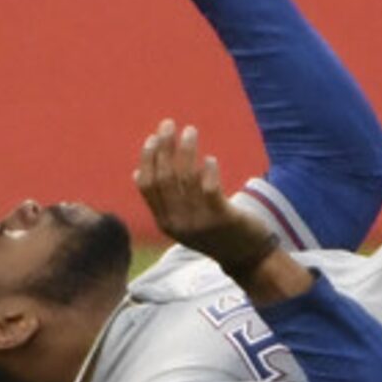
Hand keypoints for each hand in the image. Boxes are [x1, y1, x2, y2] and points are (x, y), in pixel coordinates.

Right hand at [132, 119, 302, 297]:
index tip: (152, 138)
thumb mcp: (181, 221)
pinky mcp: (221, 217)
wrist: (244, 257)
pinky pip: (209, 189)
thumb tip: (137, 172)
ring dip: (186, 151)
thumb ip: (162, 200)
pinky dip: (207, 171)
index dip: (148, 159)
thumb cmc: (213, 232)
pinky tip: (210, 158)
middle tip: (169, 125)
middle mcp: (177, 221)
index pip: (148, 186)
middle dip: (164, 147)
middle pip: (164, 178)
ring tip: (190, 131)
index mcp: (164, 221)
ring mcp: (199, 220)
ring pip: (186, 179)